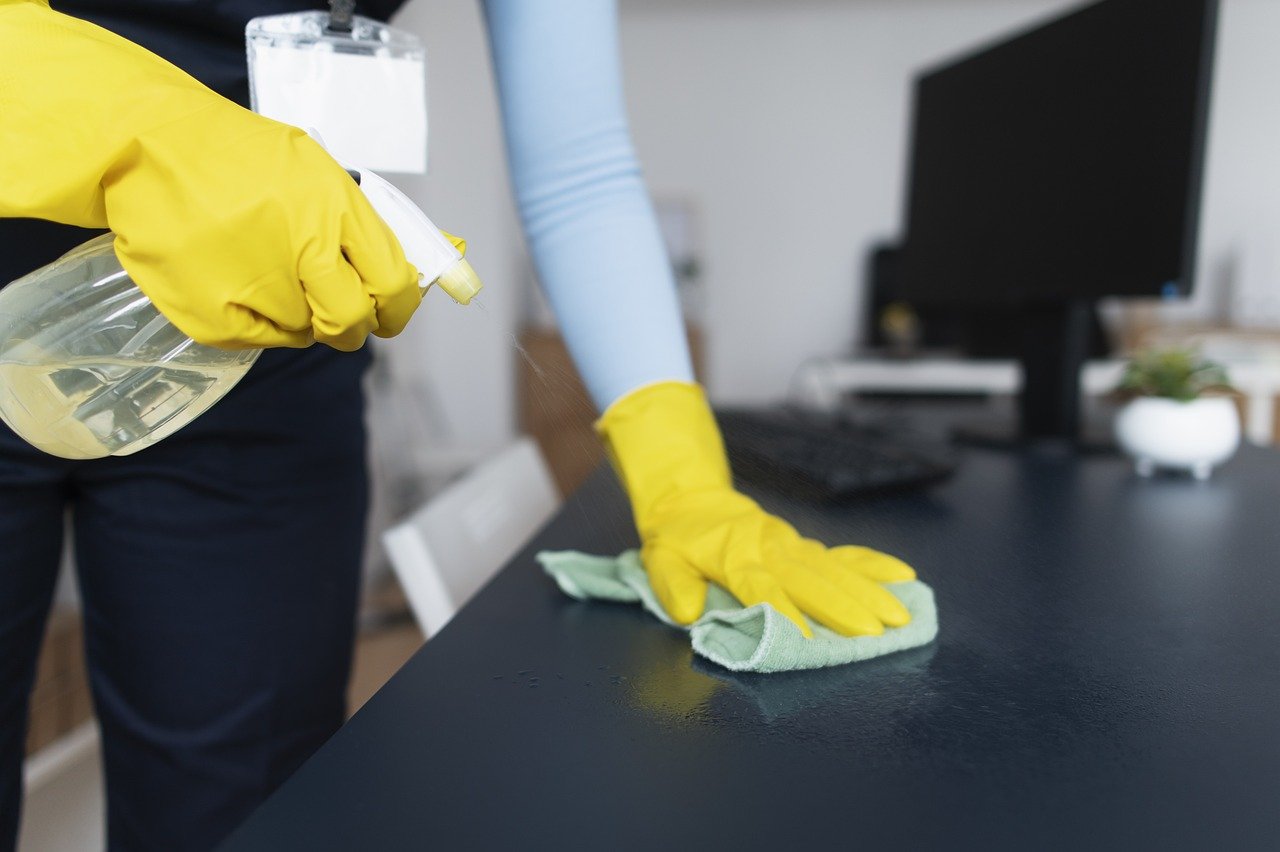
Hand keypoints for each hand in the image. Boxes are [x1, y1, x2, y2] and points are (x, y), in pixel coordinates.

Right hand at [1, 1, 419, 350]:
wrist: (144, 145)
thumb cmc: (238, 158)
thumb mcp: (315, 170)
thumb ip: (367, 223)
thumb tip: (433, 262)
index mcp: (334, 205)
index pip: (394, 283)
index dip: (399, 307)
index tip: (392, 312)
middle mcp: (300, 246)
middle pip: (353, 321)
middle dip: (353, 325)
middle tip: (338, 314)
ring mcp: (254, 283)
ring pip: (305, 333)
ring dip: (298, 315)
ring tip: (264, 272)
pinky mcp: (213, 314)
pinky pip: (261, 340)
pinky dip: (257, 321)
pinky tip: (235, 282)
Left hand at [597, 382, 915, 637]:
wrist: (691, 498)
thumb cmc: (676, 538)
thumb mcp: (660, 560)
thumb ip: (673, 586)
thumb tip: (688, 613)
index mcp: (734, 557)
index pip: (762, 589)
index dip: (784, 613)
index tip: (807, 638)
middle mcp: (770, 550)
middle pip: (810, 580)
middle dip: (843, 606)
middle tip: (876, 631)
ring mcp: (791, 545)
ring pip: (833, 569)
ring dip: (868, 591)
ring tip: (900, 614)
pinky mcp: (802, 544)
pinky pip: (841, 554)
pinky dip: (872, 565)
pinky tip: (903, 576)